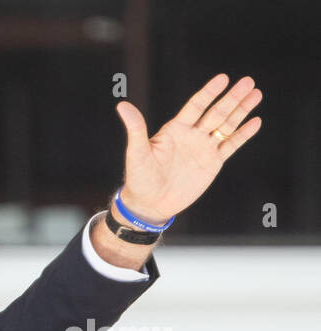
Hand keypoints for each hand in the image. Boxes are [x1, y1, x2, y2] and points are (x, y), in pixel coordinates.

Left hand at [114, 73, 262, 224]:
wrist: (149, 204)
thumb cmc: (139, 178)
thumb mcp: (137, 153)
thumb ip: (135, 128)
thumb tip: (122, 105)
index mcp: (175, 129)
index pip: (196, 106)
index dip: (209, 93)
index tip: (223, 78)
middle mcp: (191, 135)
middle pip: (216, 112)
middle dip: (232, 98)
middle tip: (248, 81)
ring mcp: (203, 148)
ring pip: (226, 125)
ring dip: (241, 110)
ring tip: (256, 93)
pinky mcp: (212, 163)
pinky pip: (230, 145)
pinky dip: (243, 135)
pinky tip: (255, 121)